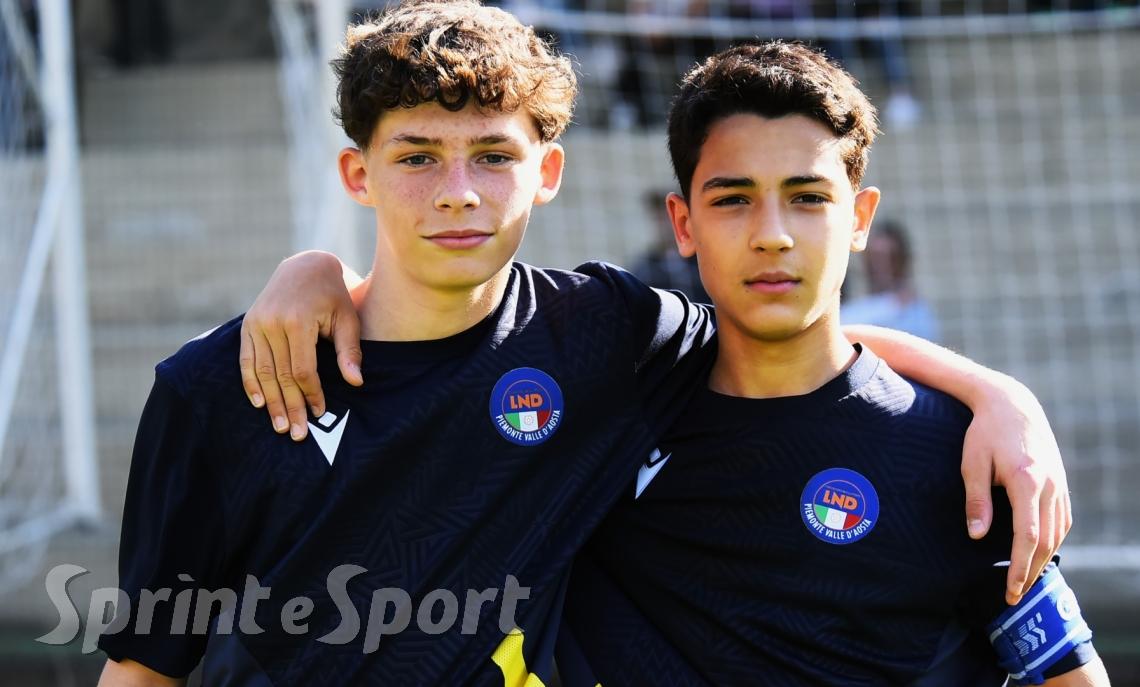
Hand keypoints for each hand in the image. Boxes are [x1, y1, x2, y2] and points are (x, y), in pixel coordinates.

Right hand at [239, 251, 363, 440]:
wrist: (306, 266)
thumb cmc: (334, 295)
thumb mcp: (348, 318)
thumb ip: (350, 350)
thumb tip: (356, 382)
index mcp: (298, 320)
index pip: (302, 369)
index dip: (310, 394)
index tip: (319, 413)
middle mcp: (272, 322)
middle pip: (280, 375)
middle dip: (289, 406)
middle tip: (296, 434)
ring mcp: (256, 323)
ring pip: (261, 372)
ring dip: (271, 402)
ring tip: (279, 426)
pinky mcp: (248, 324)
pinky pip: (246, 359)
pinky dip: (250, 382)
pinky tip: (259, 403)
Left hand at [960, 374, 1070, 604]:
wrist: (1011, 404)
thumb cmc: (984, 433)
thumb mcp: (972, 464)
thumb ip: (976, 501)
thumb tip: (976, 536)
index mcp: (1026, 481)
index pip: (1026, 536)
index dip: (1020, 567)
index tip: (1010, 591)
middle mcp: (1049, 485)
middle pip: (1045, 541)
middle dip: (1031, 572)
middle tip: (1014, 597)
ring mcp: (1058, 484)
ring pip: (1057, 532)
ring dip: (1043, 559)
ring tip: (1025, 581)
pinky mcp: (1060, 482)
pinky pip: (1062, 519)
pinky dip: (1053, 540)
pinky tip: (1040, 552)